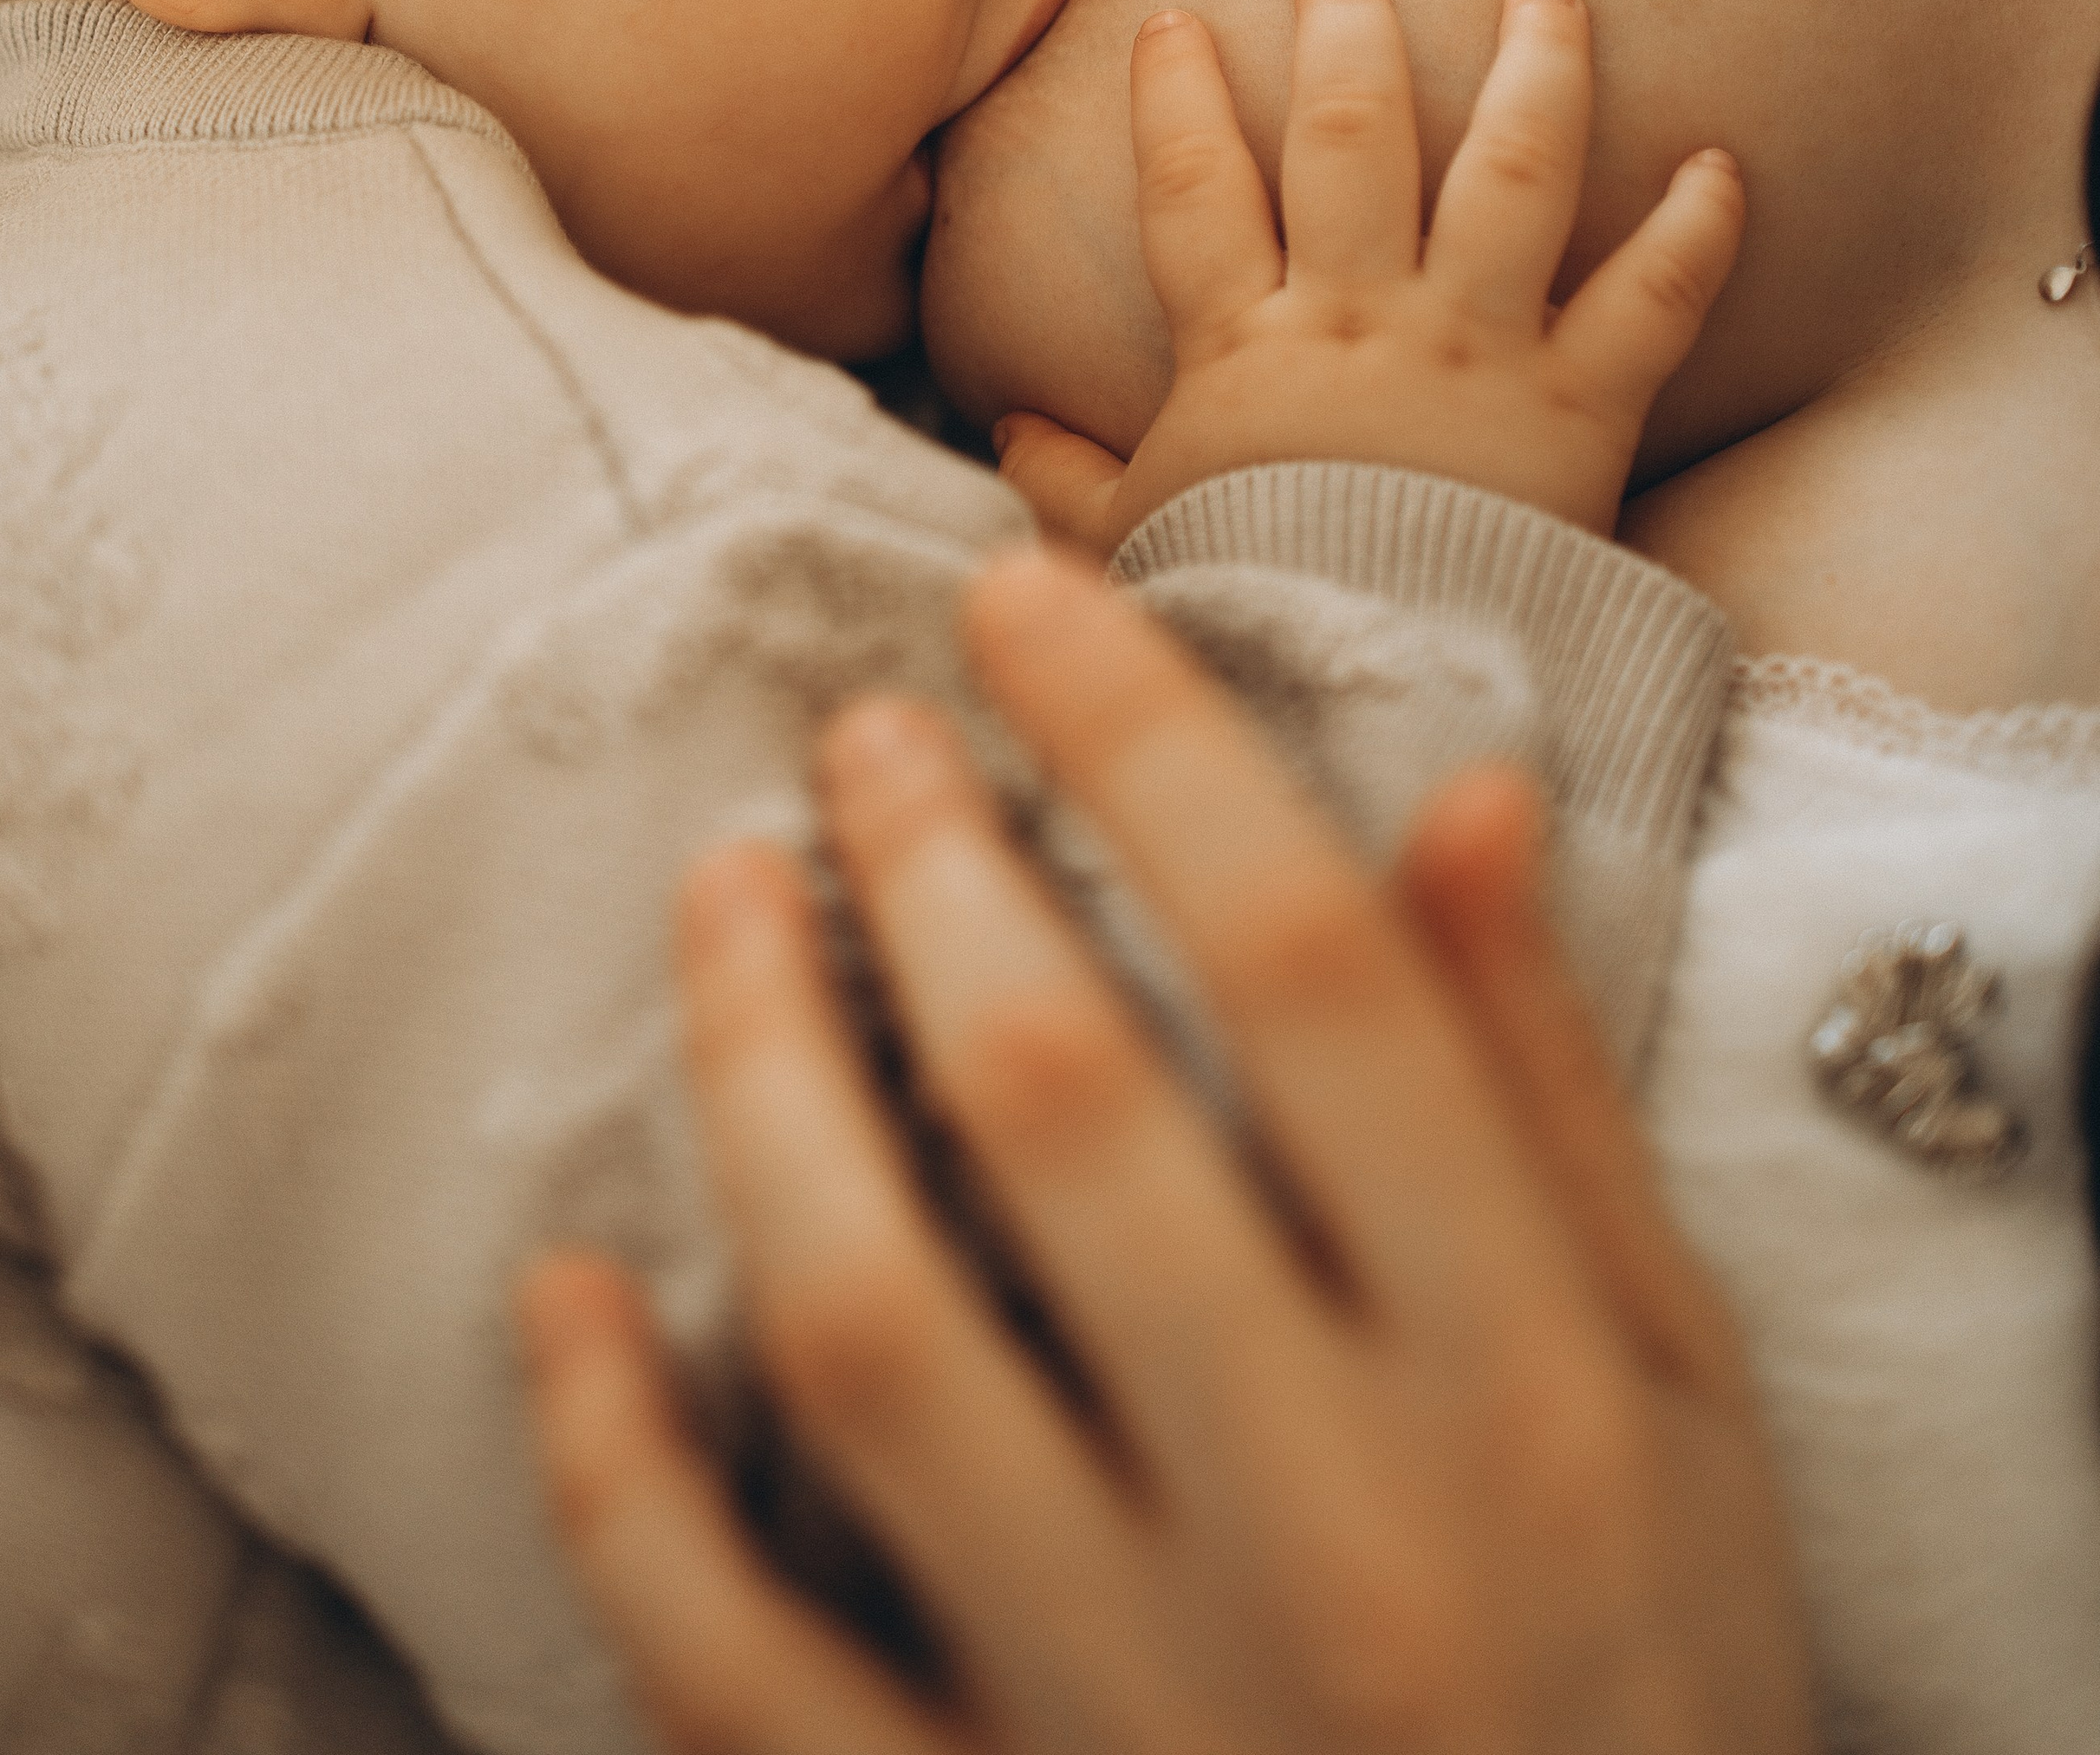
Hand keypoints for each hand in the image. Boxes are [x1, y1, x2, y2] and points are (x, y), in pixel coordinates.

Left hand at [518, 549, 1813, 1754]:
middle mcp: (1325, 1528)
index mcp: (1520, 1387)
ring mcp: (1127, 1699)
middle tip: (858, 733)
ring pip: (864, 1330)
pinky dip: (616, 1469)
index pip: (1311, 974)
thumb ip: (1547, 1097)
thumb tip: (1464, 791)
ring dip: (758, 1077)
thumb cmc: (1648, 1681)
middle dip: (928, 864)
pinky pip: (732, 1655)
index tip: (1024, 596)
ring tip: (718, 897)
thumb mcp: (1680, 1390)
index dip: (1147, 740)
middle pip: (1057, 1105)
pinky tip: (561, 1292)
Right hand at [994, 0, 1741, 554]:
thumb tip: (1006, 429)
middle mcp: (1363, 322)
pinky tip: (1722, 162)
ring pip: (1510, 172)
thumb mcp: (1135, 549)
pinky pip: (1653, 300)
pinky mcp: (1582, 408)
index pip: (1196, 188)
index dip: (1178, 98)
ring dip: (1535, 70)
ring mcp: (1478, 353)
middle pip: (1352, 137)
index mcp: (1246, 350)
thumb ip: (1070, 482)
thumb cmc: (1248, 622)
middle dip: (1348, 28)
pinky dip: (1696, 231)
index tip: (1173, 19)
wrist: (1372, 700)